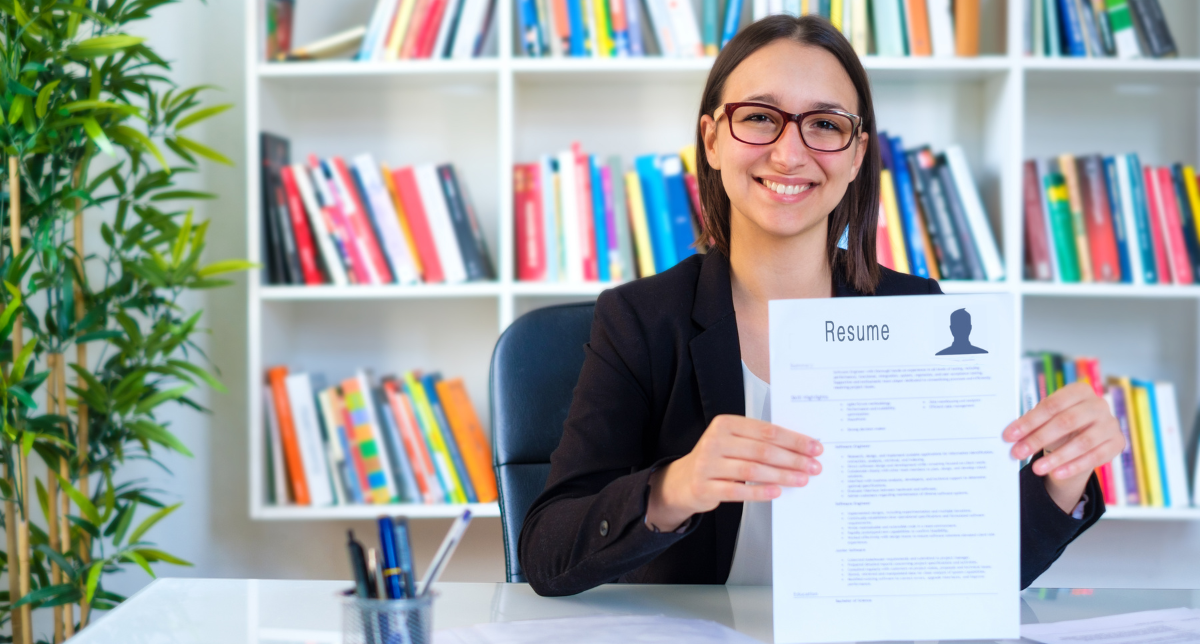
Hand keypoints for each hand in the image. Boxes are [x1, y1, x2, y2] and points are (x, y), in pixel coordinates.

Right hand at [645, 414, 822, 531]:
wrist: (683, 481)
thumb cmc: (717, 459)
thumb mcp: (733, 442)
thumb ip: (759, 441)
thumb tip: (799, 449)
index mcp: (725, 424)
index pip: (766, 431)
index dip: (793, 440)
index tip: (814, 447)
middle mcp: (715, 441)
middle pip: (762, 450)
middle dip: (793, 459)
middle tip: (813, 466)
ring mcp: (708, 464)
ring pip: (753, 470)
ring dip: (782, 476)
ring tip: (801, 480)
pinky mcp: (705, 487)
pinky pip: (738, 490)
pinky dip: (760, 491)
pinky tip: (777, 492)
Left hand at [1002, 381, 1124, 513]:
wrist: (1086, 436)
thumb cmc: (1061, 424)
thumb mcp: (1048, 419)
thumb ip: (1033, 423)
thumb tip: (1011, 435)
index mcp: (1079, 391)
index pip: (1052, 405)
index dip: (1029, 421)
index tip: (1009, 436)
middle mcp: (1098, 404)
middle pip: (1066, 422)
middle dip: (1039, 438)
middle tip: (1018, 452)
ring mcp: (1111, 424)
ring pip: (1083, 442)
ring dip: (1057, 457)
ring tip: (1036, 469)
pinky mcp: (1117, 443)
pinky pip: (1096, 457)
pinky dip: (1074, 466)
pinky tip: (1057, 474)